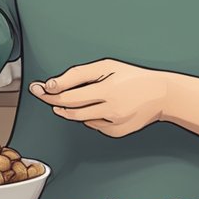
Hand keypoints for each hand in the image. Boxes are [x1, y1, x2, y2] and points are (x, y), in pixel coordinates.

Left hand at [29, 59, 170, 138]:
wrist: (161, 94)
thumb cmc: (133, 77)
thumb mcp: (106, 66)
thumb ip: (78, 75)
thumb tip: (54, 84)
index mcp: (108, 91)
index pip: (69, 96)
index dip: (50, 93)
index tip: (37, 88)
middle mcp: (110, 110)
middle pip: (72, 110)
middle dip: (54, 101)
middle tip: (43, 93)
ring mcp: (114, 124)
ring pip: (81, 119)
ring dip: (69, 110)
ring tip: (65, 100)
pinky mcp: (116, 132)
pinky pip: (94, 125)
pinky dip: (89, 117)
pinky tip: (96, 107)